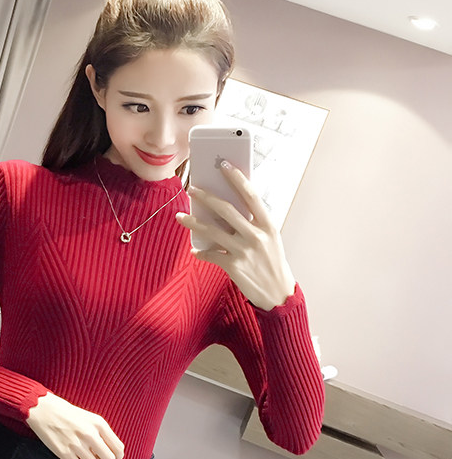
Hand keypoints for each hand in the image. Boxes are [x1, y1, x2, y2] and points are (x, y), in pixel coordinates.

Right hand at [25, 392, 124, 458]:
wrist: (44, 410)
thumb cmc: (68, 414)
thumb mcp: (89, 418)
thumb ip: (102, 434)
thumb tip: (111, 454)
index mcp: (99, 424)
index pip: (119, 448)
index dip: (117, 455)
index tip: (110, 455)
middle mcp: (90, 434)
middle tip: (95, 457)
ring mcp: (77, 444)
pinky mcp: (65, 453)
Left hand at [175, 161, 295, 309]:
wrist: (278, 294)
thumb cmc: (271, 261)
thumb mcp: (269, 239)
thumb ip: (252, 224)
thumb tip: (226, 207)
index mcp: (268, 225)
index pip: (251, 195)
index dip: (237, 178)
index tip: (224, 164)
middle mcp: (256, 236)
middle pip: (226, 209)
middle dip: (206, 197)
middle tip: (191, 188)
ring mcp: (244, 251)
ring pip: (212, 231)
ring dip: (193, 222)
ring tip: (180, 216)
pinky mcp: (234, 266)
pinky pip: (211, 254)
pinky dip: (201, 252)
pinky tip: (195, 250)